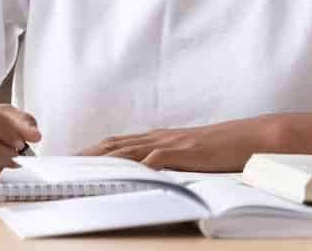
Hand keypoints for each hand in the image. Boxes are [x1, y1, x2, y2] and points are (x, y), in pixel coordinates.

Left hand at [73, 115, 282, 171]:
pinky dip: (137, 167)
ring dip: (102, 159)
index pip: (118, 144)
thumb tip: (148, 171)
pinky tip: (122, 174)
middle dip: (87, 155)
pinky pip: (155, 160)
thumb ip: (167, 160)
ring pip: (128, 150)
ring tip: (79, 169)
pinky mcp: (184, 153)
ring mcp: (170, 144)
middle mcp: (159, 138)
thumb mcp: (188, 154)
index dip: (93, 151)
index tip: (70, 159)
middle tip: (62, 165)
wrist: (249, 137)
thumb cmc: (221, 149)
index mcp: (159, 139)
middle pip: (114, 145)